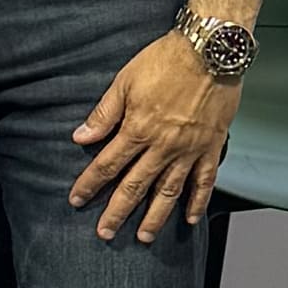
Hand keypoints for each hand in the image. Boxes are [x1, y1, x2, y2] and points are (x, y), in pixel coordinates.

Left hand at [67, 0, 251, 242]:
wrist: (210, 51)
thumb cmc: (166, 60)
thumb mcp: (125, 80)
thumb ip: (104, 113)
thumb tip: (80, 136)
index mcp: (138, 129)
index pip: (107, 164)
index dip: (89, 184)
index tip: (77, 200)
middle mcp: (162, 146)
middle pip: (135, 186)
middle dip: (117, 212)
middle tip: (105, 233)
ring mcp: (189, 149)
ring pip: (169, 192)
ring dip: (155, 217)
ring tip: (144, 237)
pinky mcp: (210, 147)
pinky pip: (204, 181)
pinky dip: (198, 202)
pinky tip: (190, 217)